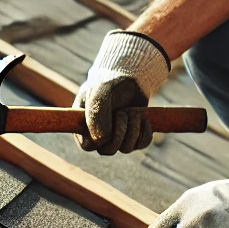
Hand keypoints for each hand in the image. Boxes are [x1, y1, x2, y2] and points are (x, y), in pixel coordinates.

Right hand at [74, 31, 169, 154]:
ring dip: (133, 130)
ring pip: (125, 148)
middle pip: (108, 150)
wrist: (129, 77)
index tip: (109, 122)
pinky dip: (144, 133)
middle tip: (123, 113)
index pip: (88, 146)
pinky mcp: (132, 135)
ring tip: (133, 112)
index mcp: (83, 125)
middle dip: (119, 132)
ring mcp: (116, 136)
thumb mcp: (100, 94)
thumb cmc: (109, 82)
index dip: (99, 138)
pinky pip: (140, 145)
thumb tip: (102, 140)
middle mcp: (98, 134)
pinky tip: (143, 119)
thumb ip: (96, 115)